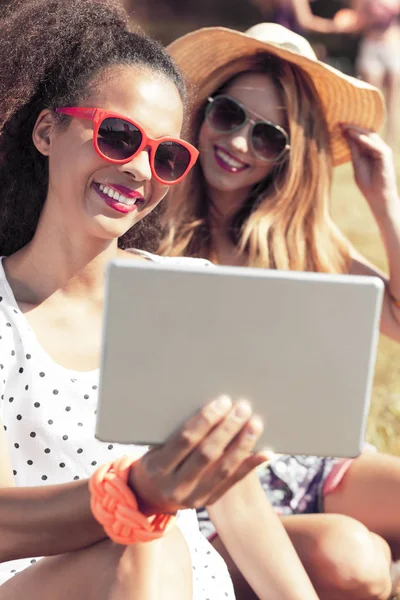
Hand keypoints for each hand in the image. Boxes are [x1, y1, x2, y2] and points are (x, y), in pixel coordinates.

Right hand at [128, 396, 265, 513]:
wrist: (150, 496)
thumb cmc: (155, 459)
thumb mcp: (156, 446)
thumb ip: (178, 431)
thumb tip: (212, 406)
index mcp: (158, 467)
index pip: (186, 440)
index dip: (206, 420)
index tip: (222, 401)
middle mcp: (176, 486)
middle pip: (207, 454)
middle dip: (228, 428)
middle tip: (242, 407)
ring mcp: (194, 497)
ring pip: (223, 469)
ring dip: (242, 444)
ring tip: (255, 423)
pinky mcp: (209, 500)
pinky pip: (233, 482)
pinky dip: (251, 465)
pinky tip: (266, 452)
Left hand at [342, 124, 399, 217]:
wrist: (378, 197)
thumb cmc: (367, 183)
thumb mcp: (357, 163)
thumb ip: (353, 150)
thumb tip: (346, 135)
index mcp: (370, 150)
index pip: (360, 136)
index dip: (350, 131)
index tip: (337, 125)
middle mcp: (378, 148)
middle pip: (366, 133)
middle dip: (352, 128)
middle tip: (340, 123)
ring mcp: (383, 151)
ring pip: (370, 137)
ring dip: (357, 131)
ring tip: (345, 127)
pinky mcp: (385, 155)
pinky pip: (374, 146)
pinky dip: (365, 141)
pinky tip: (355, 136)